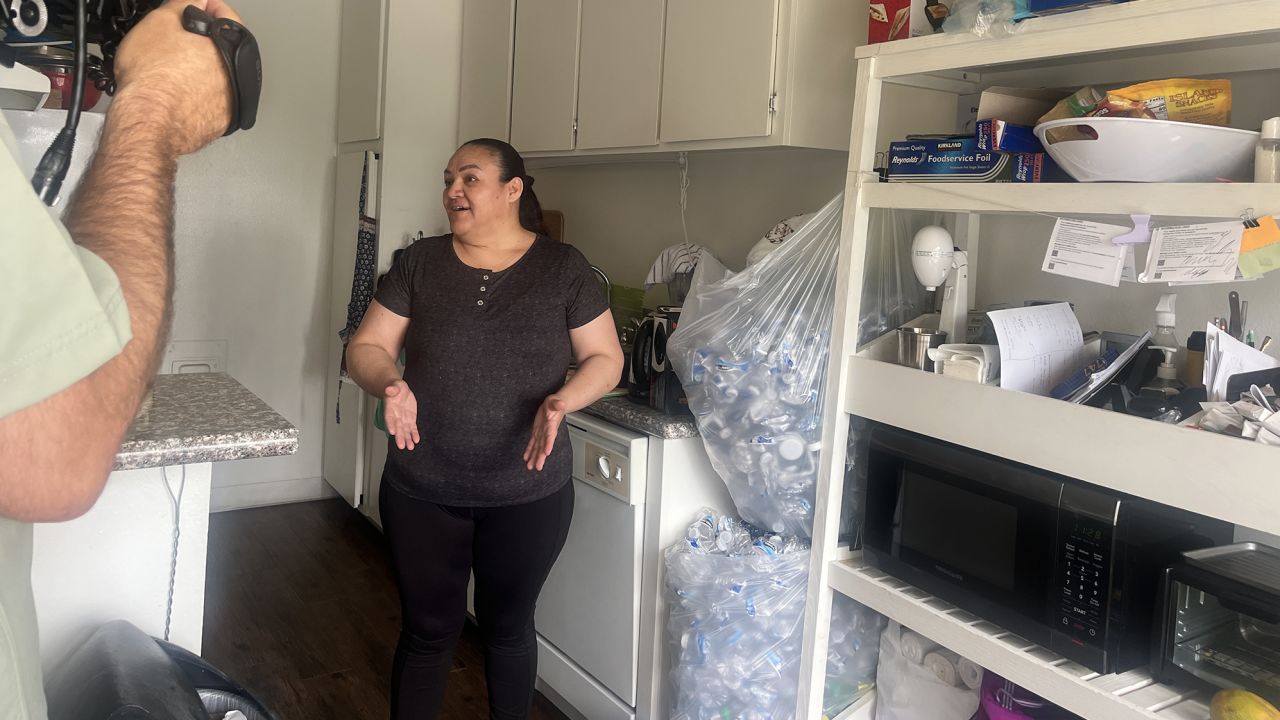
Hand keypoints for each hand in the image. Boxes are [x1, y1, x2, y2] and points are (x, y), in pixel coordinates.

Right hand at [112, 0, 244, 155]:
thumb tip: (198, 1)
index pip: (227, 16)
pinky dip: (197, 96)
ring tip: (172, 71)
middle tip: (177, 43)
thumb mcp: (160, 21)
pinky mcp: (220, 122)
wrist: (149, 119)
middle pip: (223, 49)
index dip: (208, 8)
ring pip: (217, 77)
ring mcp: (230, 100)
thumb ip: (185, 4)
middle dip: (203, 43)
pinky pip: (210, 102)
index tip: (199, 8)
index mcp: (228, 45)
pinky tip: (177, 94)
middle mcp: (236, 74)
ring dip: (200, 71)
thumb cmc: (152, 75)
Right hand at [383, 380, 419, 450]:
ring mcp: (403, 419)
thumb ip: (392, 389)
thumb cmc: (395, 388)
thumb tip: (389, 389)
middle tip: (401, 445)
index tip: (392, 431)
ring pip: (405, 431)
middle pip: (397, 428)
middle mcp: (396, 417)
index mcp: (390, 409)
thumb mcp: (394, 385)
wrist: (399, 390)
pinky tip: (416, 440)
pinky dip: (414, 434)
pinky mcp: (410, 419)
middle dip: (400, 437)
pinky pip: (412, 428)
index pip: (389, 418)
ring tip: (410, 447)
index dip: (390, 424)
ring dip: (407, 439)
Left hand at [524, 395, 567, 470]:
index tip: (547, 452)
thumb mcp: (555, 401)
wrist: (555, 405)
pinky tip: (526, 458)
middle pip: (544, 446)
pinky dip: (529, 451)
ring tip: (531, 467)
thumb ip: (557, 403)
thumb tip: (560, 404)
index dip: (549, 444)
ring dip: (534, 457)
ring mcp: (542, 433)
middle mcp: (547, 432)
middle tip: (538, 467)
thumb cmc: (555, 403)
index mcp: (552, 425)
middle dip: (541, 457)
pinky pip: (533, 443)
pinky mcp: (537, 432)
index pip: (550, 435)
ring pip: (538, 447)